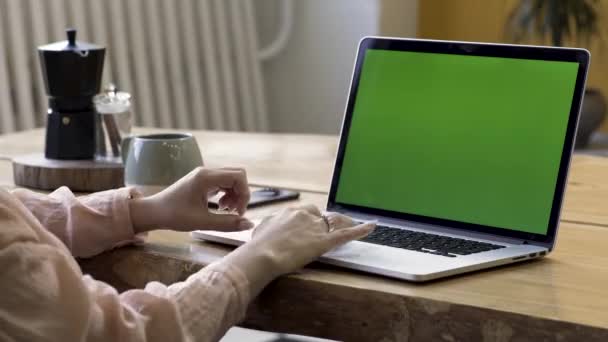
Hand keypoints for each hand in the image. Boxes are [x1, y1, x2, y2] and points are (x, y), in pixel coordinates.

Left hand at [129, 167, 253, 232]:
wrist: (154, 212)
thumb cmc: (175, 216)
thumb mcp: (202, 222)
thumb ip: (227, 223)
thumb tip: (249, 224)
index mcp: (206, 177)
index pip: (238, 176)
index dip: (244, 194)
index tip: (238, 212)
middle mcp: (207, 172)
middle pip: (237, 175)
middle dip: (241, 193)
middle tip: (235, 212)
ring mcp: (204, 175)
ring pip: (231, 179)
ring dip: (234, 194)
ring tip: (226, 211)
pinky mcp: (203, 180)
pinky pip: (223, 182)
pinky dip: (227, 194)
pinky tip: (220, 207)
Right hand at [221, 205, 374, 297]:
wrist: (262, 255)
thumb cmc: (257, 247)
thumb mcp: (261, 232)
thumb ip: (269, 227)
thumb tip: (266, 229)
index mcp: (289, 212)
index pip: (305, 212)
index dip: (310, 220)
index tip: (311, 227)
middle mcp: (304, 215)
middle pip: (321, 215)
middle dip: (325, 222)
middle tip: (329, 230)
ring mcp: (315, 227)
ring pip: (334, 222)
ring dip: (343, 223)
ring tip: (353, 224)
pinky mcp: (324, 241)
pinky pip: (346, 233)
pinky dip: (360, 229)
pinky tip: (372, 226)